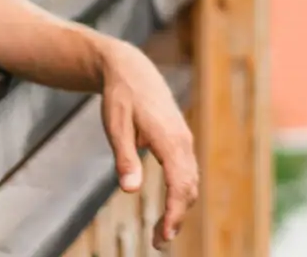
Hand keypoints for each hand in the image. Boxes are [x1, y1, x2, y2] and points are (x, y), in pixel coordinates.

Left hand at [98, 38, 198, 249]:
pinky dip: (182, 192)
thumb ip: (125, 158)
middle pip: (189, 187)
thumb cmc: (120, 97)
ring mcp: (184, 138)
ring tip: (161, 231)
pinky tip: (169, 205)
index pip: (179, 185)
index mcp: (169, 138)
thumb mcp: (115, 127)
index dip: (174, 214)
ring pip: (191, 180)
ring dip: (181, 207)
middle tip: (157, 243)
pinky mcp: (180, 137)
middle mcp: (182, 140)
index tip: (163, 238)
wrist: (130, 67)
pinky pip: (187, 170)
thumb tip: (130, 190)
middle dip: (177, 217)